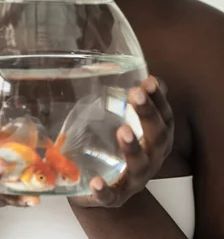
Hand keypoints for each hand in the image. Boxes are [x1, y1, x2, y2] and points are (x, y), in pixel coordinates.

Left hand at [70, 76, 173, 207]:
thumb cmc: (114, 144)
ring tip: (123, 130)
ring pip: (140, 166)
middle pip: (157, 137)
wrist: (99, 185)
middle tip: (135, 94)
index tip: (150, 81)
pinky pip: (111, 196)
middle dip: (148, 115)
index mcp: (156, 137)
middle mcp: (152, 158)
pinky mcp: (115, 197)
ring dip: (133, 148)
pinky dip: (104, 190)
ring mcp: (134, 180)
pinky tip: (94, 180)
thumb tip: (123, 62)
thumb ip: (127, 96)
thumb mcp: (123, 117)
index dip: (159, 99)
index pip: (165, 116)